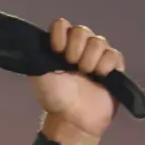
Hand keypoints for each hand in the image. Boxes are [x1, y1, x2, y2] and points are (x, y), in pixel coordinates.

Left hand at [31, 18, 124, 144]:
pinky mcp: (114, 67)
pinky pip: (114, 54)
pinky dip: (106, 64)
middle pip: (82, 30)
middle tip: (72, 66)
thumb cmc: (55, 98)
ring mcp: (97, 56)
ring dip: (90, 58)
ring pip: (99, 41)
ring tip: (87, 74)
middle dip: (76, 48)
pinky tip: (101, 76)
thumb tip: (31, 38)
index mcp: (60, 46)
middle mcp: (79, 48)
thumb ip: (36, 54)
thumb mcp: (38, 75)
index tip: (56, 51)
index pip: (62, 24)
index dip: (60, 34)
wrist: (74, 120)